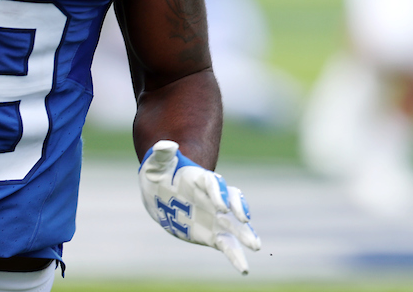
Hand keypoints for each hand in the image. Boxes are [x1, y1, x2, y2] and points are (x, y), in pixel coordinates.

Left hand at [137, 140, 260, 273]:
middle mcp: (213, 198)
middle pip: (232, 201)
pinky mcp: (211, 234)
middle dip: (239, 210)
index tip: (221, 207)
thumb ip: (162, 154)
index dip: (219, 193)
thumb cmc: (160, 173)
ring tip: (255, 246)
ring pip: (235, 225)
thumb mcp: (156, 162)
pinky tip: (244, 269)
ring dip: (245, 234)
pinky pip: (227, 245)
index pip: (214, 184)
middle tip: (244, 220)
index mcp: (201, 180)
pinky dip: (235, 256)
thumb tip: (165, 144)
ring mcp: (215, 217)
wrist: (162, 192)